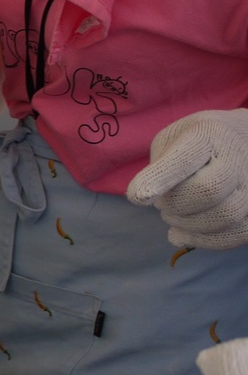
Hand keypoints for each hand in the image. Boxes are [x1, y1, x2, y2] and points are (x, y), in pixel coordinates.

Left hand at [127, 109, 247, 249]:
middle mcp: (238, 157)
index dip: (160, 179)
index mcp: (209, 134)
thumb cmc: (199, 142)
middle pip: (207, 191)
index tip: (136, 197)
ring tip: (174, 215)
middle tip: (162, 204)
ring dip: (188, 225)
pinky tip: (184, 233)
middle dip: (174, 204)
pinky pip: (238, 233)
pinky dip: (205, 240)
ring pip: (225, 216)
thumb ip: (161, 165)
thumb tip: (148, 199)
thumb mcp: (174, 138)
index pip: (185, 158)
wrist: (244, 140)